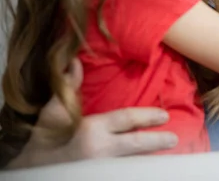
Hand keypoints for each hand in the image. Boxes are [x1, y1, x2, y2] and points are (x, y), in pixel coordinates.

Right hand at [7, 59, 177, 168]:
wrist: (31, 169)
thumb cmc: (42, 140)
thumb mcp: (53, 112)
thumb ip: (68, 87)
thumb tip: (75, 62)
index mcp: (91, 131)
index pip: (126, 121)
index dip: (147, 117)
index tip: (164, 115)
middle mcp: (100, 152)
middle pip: (137, 145)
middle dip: (157, 141)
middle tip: (174, 138)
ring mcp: (102, 167)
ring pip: (133, 160)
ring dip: (150, 156)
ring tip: (168, 151)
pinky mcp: (100, 176)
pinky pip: (125, 169)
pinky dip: (136, 165)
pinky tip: (147, 163)